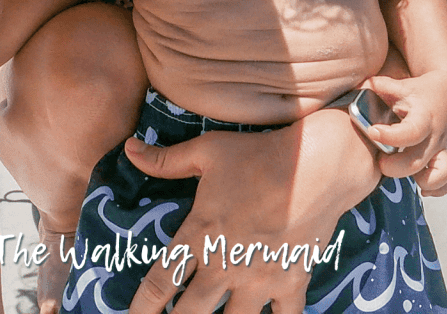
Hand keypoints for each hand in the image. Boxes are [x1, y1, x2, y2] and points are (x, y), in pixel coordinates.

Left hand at [125, 108, 378, 313]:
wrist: (317, 165)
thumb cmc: (258, 155)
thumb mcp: (207, 151)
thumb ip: (166, 159)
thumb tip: (129, 149)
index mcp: (201, 234)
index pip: (161, 282)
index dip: (141, 307)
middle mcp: (226, 264)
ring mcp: (261, 279)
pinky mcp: (292, 282)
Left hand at [363, 72, 446, 193]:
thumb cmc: (418, 90)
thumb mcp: (400, 84)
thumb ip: (379, 87)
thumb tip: (359, 88)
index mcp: (423, 116)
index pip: (411, 132)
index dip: (391, 136)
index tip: (372, 131)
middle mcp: (433, 136)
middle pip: (417, 161)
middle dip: (394, 166)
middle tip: (378, 159)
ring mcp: (439, 149)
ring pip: (438, 176)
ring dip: (418, 180)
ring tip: (399, 171)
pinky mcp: (442, 157)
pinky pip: (446, 181)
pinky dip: (435, 188)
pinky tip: (418, 184)